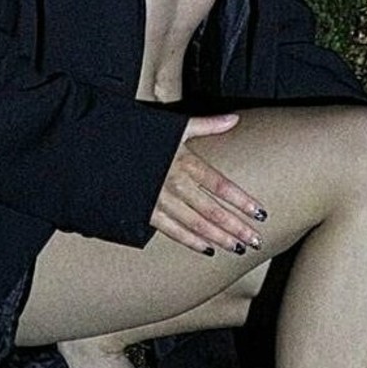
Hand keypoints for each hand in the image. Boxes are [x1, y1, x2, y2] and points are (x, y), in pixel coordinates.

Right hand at [150, 114, 267, 255]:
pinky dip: (190, 241)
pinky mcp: (146, 212)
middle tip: (255, 240)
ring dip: (218, 237)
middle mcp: (175, 183)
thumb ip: (208, 125)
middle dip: (235, 227)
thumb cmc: (144, 135)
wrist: (107, 148)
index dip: (241, 201)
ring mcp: (160, 200)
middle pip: (212, 210)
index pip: (221, 186)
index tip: (259, 213)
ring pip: (195, 223)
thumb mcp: (176, 126)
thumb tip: (234, 119)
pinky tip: (207, 249)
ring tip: (237, 247)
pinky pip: (172, 230)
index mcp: (185, 162)